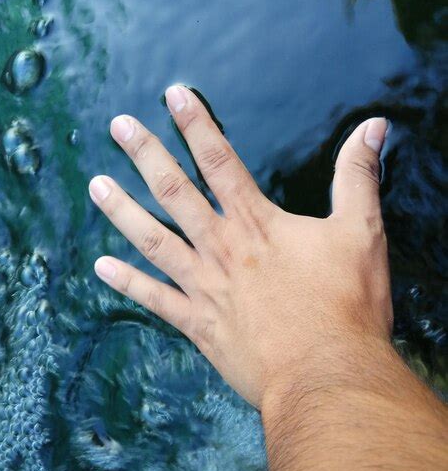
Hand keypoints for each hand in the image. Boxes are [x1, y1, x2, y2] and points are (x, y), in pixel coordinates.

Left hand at [89, 86, 390, 407]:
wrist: (327, 374)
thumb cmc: (347, 307)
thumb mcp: (364, 233)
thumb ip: (359, 178)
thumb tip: (373, 128)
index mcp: (258, 225)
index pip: (220, 161)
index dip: (197, 124)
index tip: (174, 96)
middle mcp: (223, 249)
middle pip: (175, 192)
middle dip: (146, 154)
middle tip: (119, 126)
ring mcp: (206, 288)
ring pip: (153, 241)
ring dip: (122, 211)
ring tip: (96, 185)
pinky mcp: (200, 326)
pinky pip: (155, 300)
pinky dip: (128, 284)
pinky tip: (102, 267)